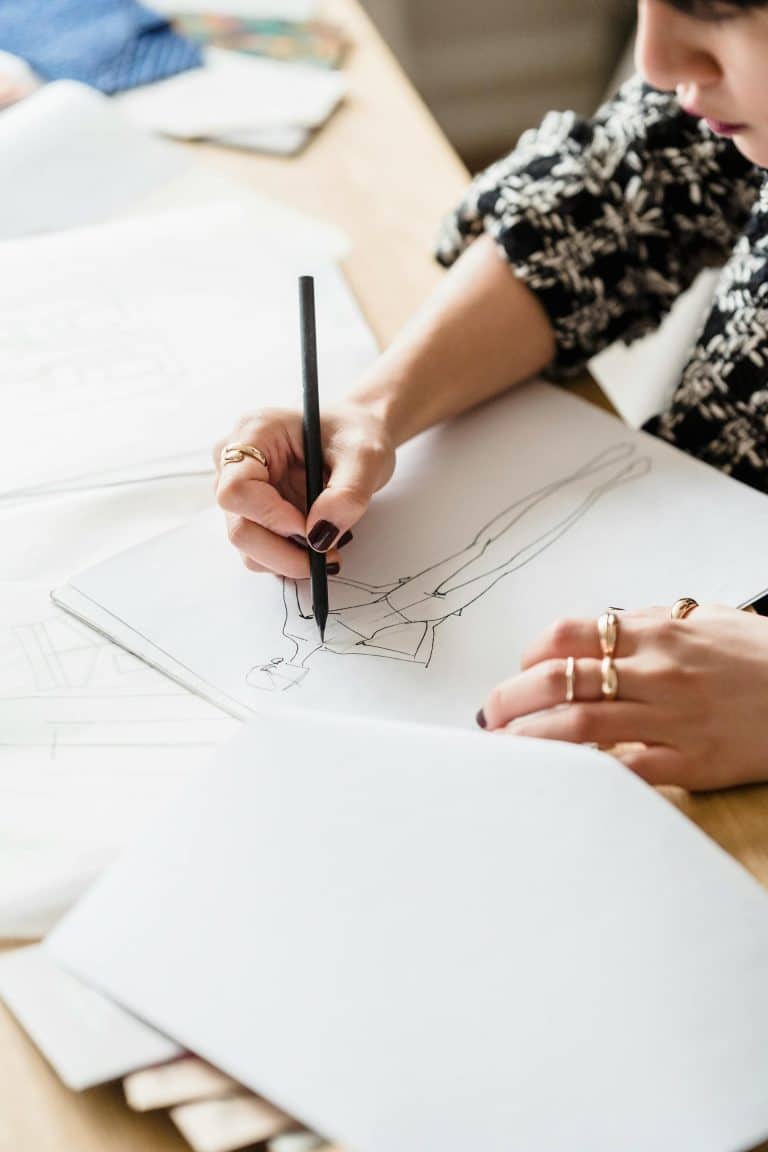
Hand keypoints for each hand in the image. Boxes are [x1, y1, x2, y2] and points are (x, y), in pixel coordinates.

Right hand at [214, 403, 394, 577]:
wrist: (354, 439)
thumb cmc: (354, 433)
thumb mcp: (365, 455)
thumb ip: (348, 494)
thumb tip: (321, 534)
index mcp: (254, 433)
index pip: (237, 490)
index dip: (271, 518)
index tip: (310, 530)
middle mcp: (236, 464)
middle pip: (239, 527)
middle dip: (283, 552)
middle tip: (326, 557)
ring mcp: (242, 493)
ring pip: (248, 547)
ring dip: (289, 559)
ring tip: (329, 546)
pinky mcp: (253, 515)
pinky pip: (260, 552)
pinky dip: (289, 558)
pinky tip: (317, 543)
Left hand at [477, 604, 767, 790]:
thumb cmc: (762, 657)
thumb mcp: (707, 620)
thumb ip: (651, 623)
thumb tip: (604, 627)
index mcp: (654, 632)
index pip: (568, 635)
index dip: (530, 654)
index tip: (520, 671)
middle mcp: (656, 671)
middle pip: (558, 679)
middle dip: (511, 698)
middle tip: (490, 714)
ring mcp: (672, 717)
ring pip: (578, 725)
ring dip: (530, 738)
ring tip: (505, 747)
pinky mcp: (690, 761)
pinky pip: (624, 768)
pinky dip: (585, 772)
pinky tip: (558, 777)